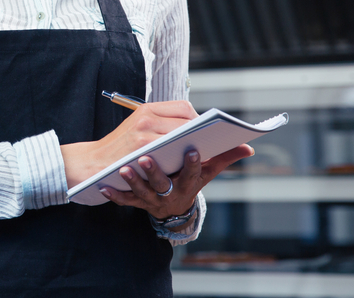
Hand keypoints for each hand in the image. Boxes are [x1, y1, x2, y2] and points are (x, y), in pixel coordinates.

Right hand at [61, 100, 198, 188]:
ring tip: (203, 153)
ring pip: (182, 136)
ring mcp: (145, 134)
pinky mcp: (143, 150)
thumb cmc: (120, 146)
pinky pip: (171, 152)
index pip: (183, 107)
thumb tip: (193, 126)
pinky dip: (183, 157)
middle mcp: (146, 118)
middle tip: (210, 143)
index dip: (197, 119)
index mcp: (147, 109)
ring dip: (195, 145)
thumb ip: (161, 122)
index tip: (203, 130)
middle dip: (201, 133)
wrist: (95, 162)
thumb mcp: (137, 126)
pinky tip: (188, 164)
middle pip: (187, 121)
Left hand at [99, 145, 253, 222]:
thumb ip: (224, 158)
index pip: (193, 173)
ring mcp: (152, 199)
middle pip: (163, 184)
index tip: (194, 149)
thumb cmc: (186, 181)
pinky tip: (105, 187)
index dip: (194, 163)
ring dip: (133, 182)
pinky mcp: (136, 202)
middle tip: (146, 158)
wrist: (168, 206)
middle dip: (156, 172)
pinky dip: (115, 195)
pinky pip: (124, 201)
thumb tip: (248, 147)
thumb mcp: (206, 173)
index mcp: (189, 183)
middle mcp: (171, 193)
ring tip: (125, 169)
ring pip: (142, 192)